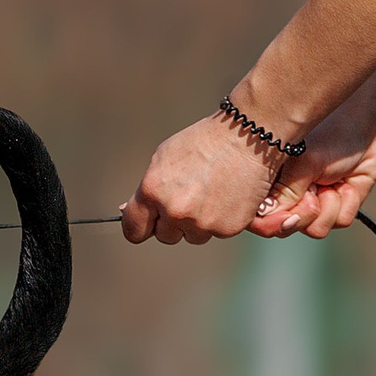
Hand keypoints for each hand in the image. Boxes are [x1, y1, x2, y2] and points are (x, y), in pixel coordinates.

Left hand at [123, 113, 285, 244]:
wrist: (246, 138)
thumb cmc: (204, 142)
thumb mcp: (163, 158)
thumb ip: (147, 189)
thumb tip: (128, 211)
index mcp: (153, 192)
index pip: (133, 230)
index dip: (140, 227)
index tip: (146, 224)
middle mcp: (175, 211)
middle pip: (165, 236)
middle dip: (172, 223)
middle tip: (189, 198)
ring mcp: (202, 223)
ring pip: (192, 236)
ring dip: (198, 223)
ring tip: (210, 194)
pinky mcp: (227, 229)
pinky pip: (216, 233)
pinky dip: (221, 221)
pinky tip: (226, 197)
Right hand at [258, 57, 375, 236]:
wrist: (364, 125)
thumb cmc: (328, 133)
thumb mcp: (302, 162)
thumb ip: (285, 191)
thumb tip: (264, 217)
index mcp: (268, 183)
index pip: (257, 217)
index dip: (269, 224)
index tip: (286, 217)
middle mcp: (288, 196)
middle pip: (285, 229)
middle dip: (304, 214)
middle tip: (314, 193)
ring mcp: (314, 203)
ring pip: (315, 229)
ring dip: (328, 206)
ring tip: (331, 181)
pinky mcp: (339, 206)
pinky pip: (340, 221)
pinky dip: (347, 202)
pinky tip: (347, 182)